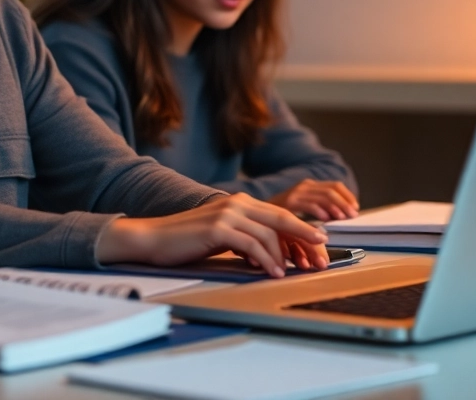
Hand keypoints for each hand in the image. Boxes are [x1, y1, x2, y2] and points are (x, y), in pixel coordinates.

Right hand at [96, 193, 328, 277]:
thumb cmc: (187, 241)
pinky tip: (272, 271)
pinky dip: (266, 259)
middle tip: (321, 255)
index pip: (280, 214)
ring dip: (284, 255)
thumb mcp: (222, 236)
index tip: (320, 242)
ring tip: (292, 271)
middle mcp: (237, 203)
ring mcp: (227, 214)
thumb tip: (271, 255)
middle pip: (282, 218)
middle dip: (305, 238)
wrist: (154, 239)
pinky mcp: (218, 228)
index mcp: (240, 203)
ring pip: (268, 233)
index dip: (302, 228)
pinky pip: (251, 244)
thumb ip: (246, 238)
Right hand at [268, 179, 359, 220]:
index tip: (355, 208)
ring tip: (342, 218)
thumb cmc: (280, 218)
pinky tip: (325, 219)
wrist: (256, 215)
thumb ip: (318, 213)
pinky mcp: (288, 202)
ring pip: (322, 196)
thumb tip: (340, 221)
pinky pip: (307, 204)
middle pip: (331, 190)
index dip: (347, 196)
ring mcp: (295, 193)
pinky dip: (319, 211)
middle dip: (344, 203)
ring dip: (335, 207)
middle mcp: (304, 186)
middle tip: (352, 215)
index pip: (335, 186)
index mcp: (310, 187)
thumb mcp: (301, 212)